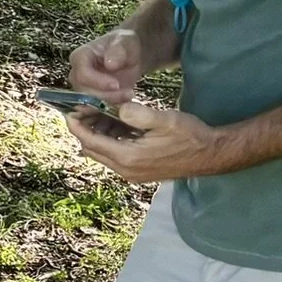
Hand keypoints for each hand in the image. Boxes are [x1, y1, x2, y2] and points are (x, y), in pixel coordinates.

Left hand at [66, 102, 241, 182]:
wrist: (212, 154)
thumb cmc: (191, 135)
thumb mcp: (165, 120)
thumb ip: (139, 114)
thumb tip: (118, 108)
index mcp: (129, 157)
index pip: (90, 142)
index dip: (77, 126)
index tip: (69, 111)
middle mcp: (126, 170)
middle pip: (93, 149)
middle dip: (85, 128)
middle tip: (83, 108)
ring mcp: (132, 173)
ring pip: (103, 153)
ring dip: (98, 134)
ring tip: (98, 112)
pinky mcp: (138, 172)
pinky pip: (115, 156)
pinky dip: (110, 140)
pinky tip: (115, 124)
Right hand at [70, 26, 146, 104]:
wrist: (129, 55)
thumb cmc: (125, 45)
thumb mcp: (125, 41)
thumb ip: (118, 50)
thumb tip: (110, 64)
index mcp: (80, 57)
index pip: (82, 74)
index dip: (98, 81)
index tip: (117, 84)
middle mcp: (76, 73)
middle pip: (83, 91)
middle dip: (106, 96)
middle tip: (128, 93)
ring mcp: (82, 87)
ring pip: (90, 103)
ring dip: (110, 102)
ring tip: (129, 94)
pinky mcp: (91, 97)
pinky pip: (97, 108)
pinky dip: (112, 108)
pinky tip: (125, 101)